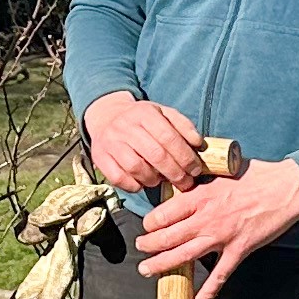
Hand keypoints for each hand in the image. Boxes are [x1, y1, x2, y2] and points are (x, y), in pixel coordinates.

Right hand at [81, 90, 202, 195]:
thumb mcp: (163, 113)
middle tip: (186, 182)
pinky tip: (143, 182)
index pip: (168, 137)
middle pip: (155, 154)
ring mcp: (111, 143)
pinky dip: (134, 185)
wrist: (107, 116)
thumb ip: (183, 126)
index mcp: (144, 113)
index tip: (196, 169)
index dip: (185, 156)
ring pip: (136, 168)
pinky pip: (119, 178)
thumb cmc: (141, 119)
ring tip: (162, 180)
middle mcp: (125, 127)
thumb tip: (198, 144)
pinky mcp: (100, 158)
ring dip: (154, 179)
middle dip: (175, 173)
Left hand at [135, 156, 298, 298]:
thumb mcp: (221, 170)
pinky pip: (220, 276)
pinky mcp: (239, 250)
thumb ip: (201, 179)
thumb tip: (185, 177)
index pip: (164, 214)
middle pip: (168, 237)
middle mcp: (206, 218)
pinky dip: (207, 292)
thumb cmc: (257, 175)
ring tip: (147, 270)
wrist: (286, 188)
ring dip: (162, 265)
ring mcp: (222, 237)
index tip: (147, 227)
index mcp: (200, 196)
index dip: (150, 223)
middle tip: (140, 249)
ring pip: (184, 256)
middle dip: (148, 245)